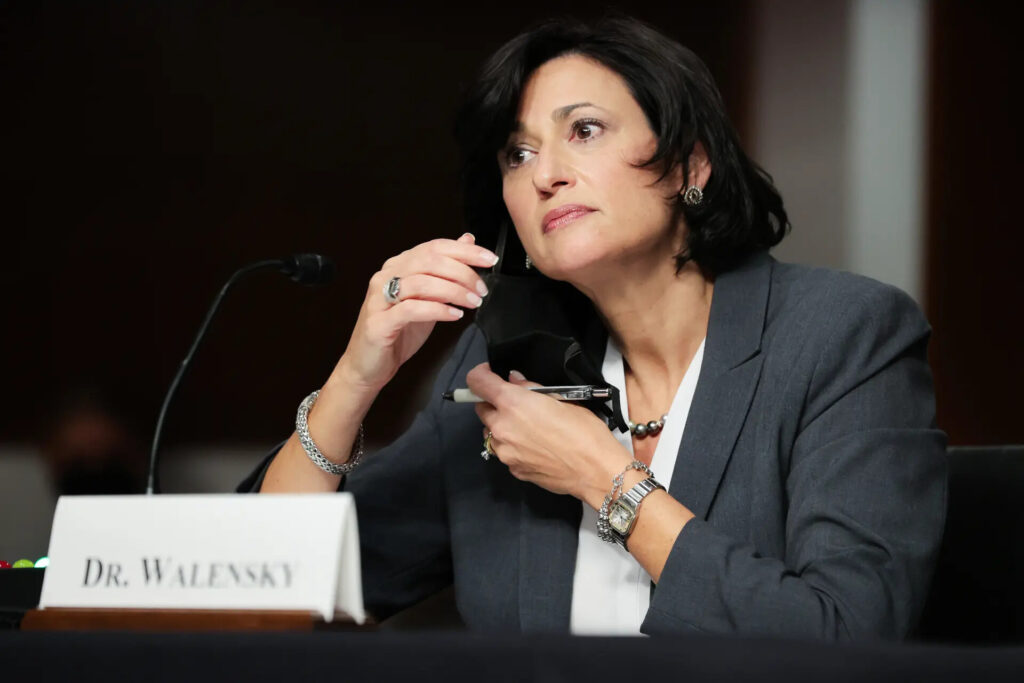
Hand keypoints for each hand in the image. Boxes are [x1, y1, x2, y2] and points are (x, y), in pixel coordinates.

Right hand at [331, 233, 497, 392]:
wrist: (369, 366)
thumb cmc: (397, 333)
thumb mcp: (428, 298)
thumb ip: (445, 271)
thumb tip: (466, 240)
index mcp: (398, 266)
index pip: (434, 247)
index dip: (465, 251)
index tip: (489, 259)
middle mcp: (386, 277)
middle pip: (429, 261)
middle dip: (462, 272)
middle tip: (481, 289)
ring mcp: (379, 299)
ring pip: (421, 282)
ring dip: (453, 291)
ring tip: (472, 302)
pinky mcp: (378, 323)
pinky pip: (411, 309)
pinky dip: (437, 310)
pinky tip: (454, 315)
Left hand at [467, 363, 630, 506]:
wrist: (595, 470)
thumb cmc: (584, 430)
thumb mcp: (562, 399)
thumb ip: (531, 389)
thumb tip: (514, 381)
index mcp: (512, 404)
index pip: (476, 382)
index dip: (481, 375)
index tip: (491, 375)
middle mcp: (501, 427)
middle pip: (481, 409)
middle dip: (493, 403)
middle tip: (517, 403)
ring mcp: (505, 452)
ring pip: (491, 432)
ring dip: (502, 426)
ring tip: (528, 428)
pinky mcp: (513, 470)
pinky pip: (505, 452)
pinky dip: (513, 446)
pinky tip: (535, 447)